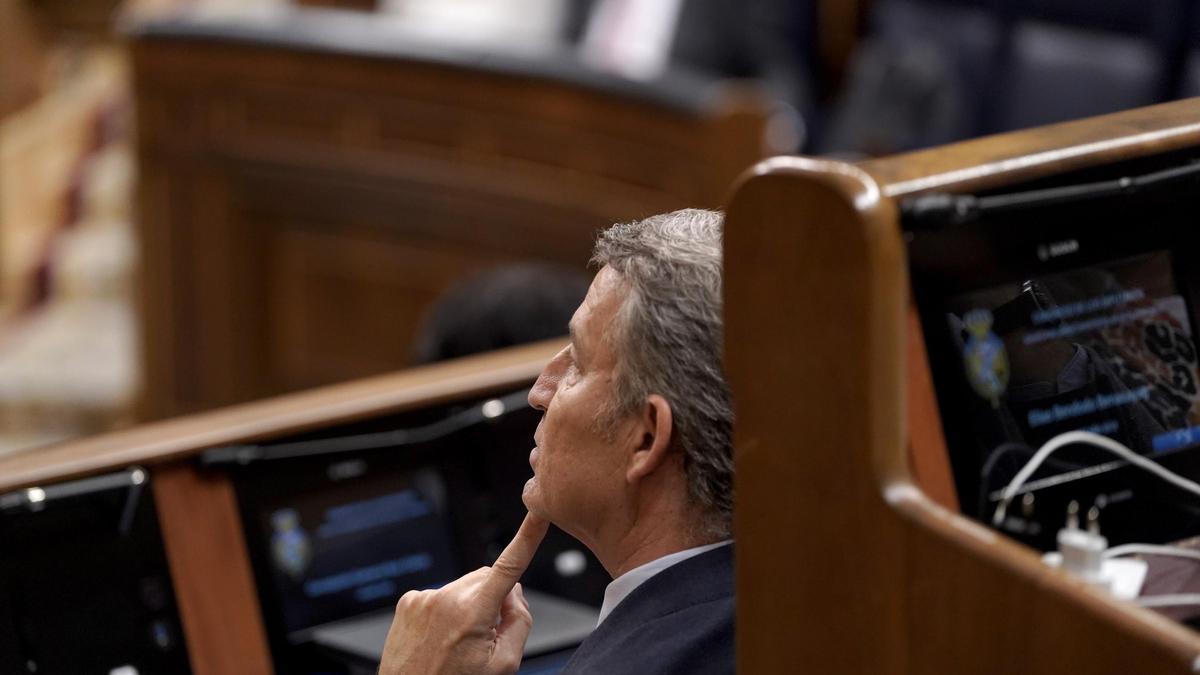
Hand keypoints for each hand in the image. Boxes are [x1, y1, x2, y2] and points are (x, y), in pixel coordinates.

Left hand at [378, 513, 548, 674]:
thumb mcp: (503, 665)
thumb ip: (520, 623)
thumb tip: (514, 594)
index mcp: (472, 612)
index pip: (509, 566)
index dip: (528, 537)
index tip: (539, 513)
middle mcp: (446, 598)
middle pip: (487, 579)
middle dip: (494, 598)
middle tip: (489, 634)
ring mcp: (423, 598)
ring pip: (464, 588)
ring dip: (469, 606)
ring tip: (459, 642)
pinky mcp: (408, 603)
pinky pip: (440, 597)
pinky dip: (446, 611)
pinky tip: (441, 638)